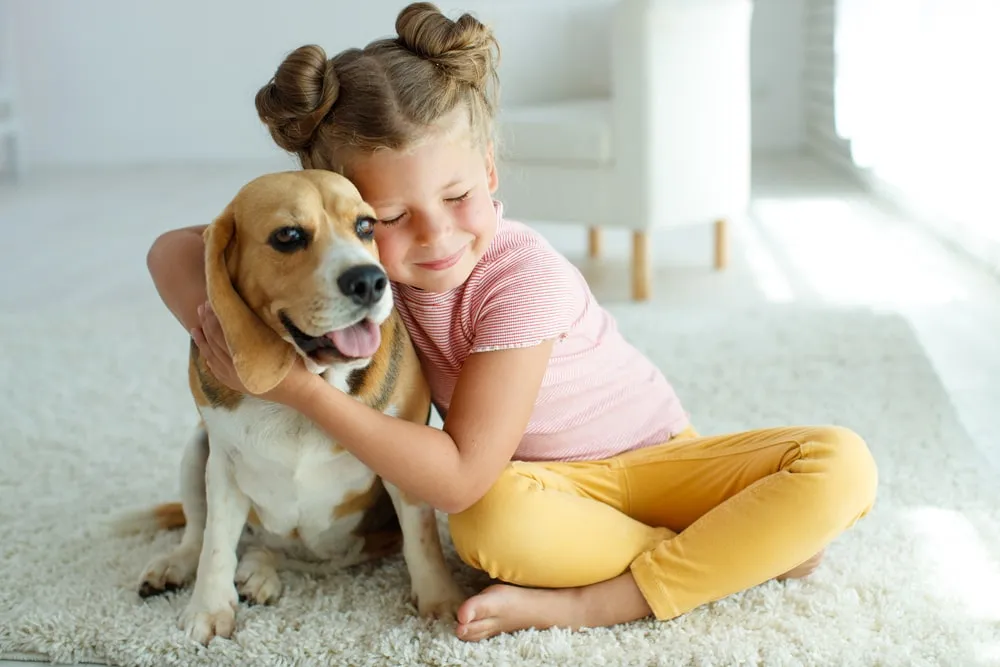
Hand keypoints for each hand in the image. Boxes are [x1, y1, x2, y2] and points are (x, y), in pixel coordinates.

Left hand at [191, 302, 320, 405]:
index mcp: (245, 356)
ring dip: (203, 341)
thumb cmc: (295, 364)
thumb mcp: (280, 342)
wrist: (302, 392)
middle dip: (206, 324)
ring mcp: (234, 379)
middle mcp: (235, 369)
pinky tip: (205, 352)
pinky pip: (216, 371)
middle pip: (214, 342)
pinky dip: (209, 359)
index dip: (214, 316)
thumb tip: (244, 309)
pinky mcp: (237, 386)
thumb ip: (260, 329)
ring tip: (195, 327)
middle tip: (201, 307)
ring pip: (211, 357)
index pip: (222, 332)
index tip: (211, 301)